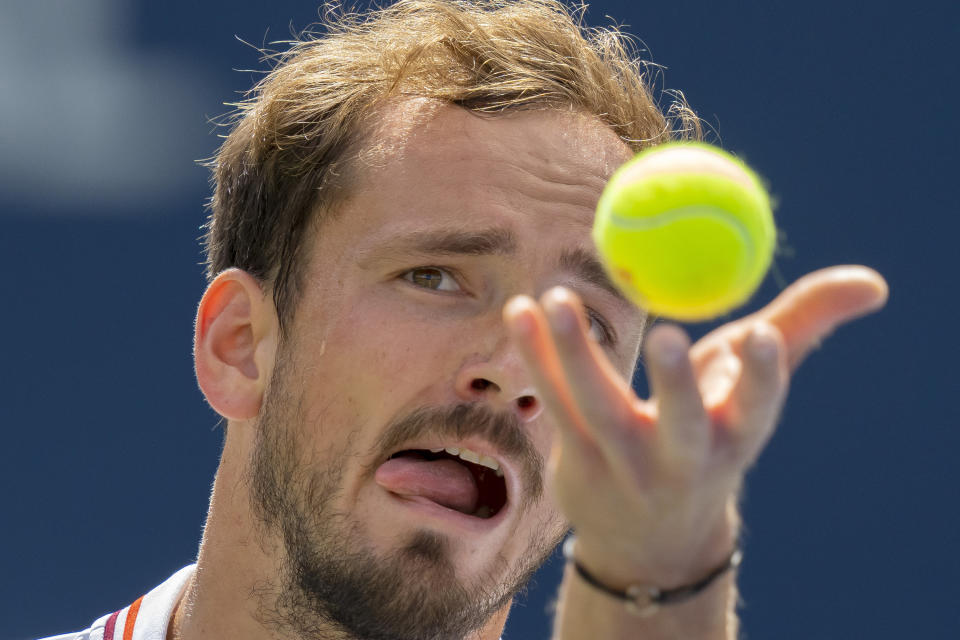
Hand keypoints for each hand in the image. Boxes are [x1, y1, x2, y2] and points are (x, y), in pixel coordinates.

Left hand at [503, 265, 887, 587]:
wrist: (650, 534)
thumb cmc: (709, 436)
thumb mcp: (749, 389)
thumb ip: (801, 328)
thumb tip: (873, 283)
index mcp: (734, 438)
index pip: (757, 411)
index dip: (762, 379)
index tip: (762, 337)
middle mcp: (681, 459)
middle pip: (679, 423)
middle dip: (676, 386)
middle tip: (666, 333)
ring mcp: (623, 464)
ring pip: (598, 408)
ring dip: (575, 354)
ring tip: (557, 298)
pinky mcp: (574, 462)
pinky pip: (553, 402)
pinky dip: (535, 355)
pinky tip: (519, 310)